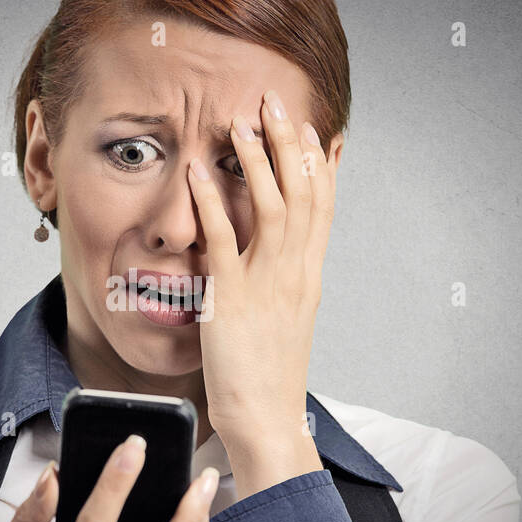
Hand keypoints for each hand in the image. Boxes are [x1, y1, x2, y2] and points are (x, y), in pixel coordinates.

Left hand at [185, 89, 336, 494]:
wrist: (267, 419)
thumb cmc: (269, 378)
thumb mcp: (286, 321)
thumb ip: (282, 284)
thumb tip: (278, 260)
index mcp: (309, 277)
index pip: (323, 208)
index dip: (319, 164)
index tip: (313, 128)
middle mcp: (296, 273)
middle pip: (303, 193)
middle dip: (290, 143)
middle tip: (276, 101)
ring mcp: (267, 283)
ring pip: (272, 205)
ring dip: (257, 160)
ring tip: (240, 121)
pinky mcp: (233, 298)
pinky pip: (224, 240)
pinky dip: (212, 202)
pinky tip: (198, 173)